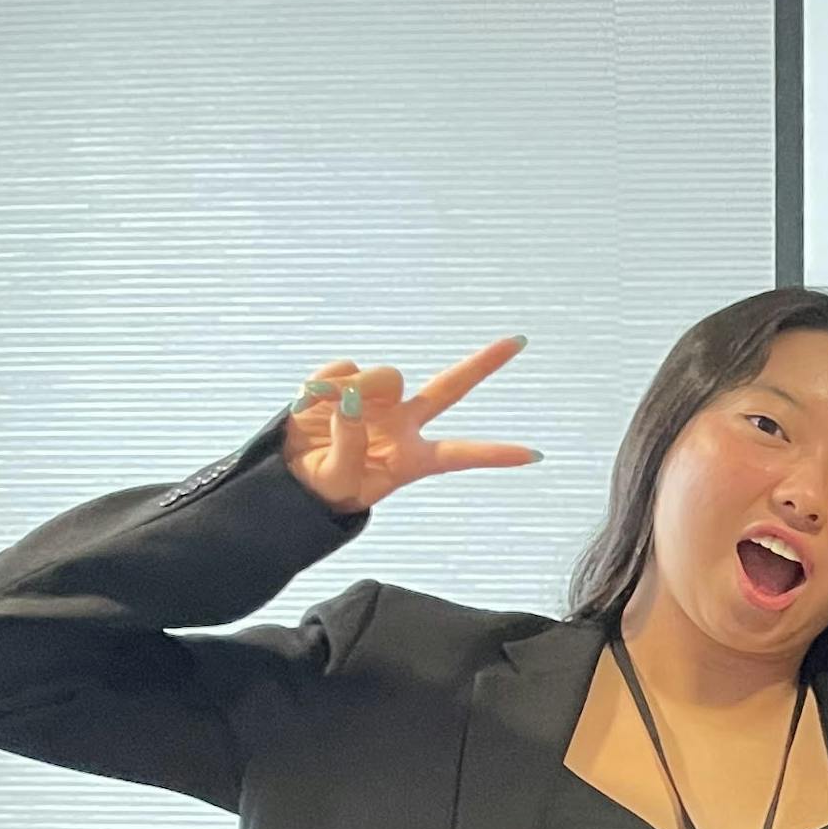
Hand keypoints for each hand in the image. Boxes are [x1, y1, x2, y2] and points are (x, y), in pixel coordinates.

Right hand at [281, 339, 536, 512]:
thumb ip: (348, 443)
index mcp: (413, 458)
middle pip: (450, 388)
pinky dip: (326, 382)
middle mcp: (403, 424)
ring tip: (331, 410)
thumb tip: (350, 400)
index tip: (536, 455)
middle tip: (519, 341)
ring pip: (386, 375)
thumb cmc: (325, 487)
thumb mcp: (338, 480)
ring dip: (359, 387)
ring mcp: (378, 401)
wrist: (291, 475)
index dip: (495, 455)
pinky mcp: (346, 383)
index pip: (460, 454)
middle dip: (482, 365)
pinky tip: (312, 402)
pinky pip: (344, 368)